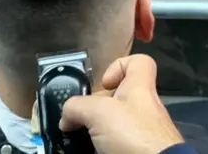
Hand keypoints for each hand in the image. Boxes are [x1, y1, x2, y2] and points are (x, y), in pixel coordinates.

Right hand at [59, 54, 183, 153]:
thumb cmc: (132, 133)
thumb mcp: (97, 112)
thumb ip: (76, 107)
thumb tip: (66, 119)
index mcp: (139, 88)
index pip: (138, 62)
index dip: (118, 65)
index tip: (102, 83)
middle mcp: (142, 109)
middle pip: (115, 98)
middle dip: (93, 107)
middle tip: (78, 119)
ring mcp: (140, 133)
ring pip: (111, 124)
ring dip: (92, 130)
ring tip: (76, 138)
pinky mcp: (135, 151)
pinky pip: (112, 144)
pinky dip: (97, 146)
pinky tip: (86, 149)